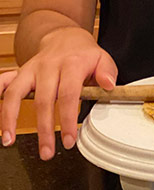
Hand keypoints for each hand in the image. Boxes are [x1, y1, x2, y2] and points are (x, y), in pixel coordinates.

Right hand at [0, 27, 116, 159]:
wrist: (65, 37)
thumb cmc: (83, 54)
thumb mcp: (102, 58)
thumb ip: (107, 72)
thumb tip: (108, 85)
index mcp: (71, 65)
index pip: (68, 94)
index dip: (68, 119)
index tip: (69, 140)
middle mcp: (48, 66)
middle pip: (42, 100)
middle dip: (44, 129)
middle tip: (47, 152)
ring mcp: (30, 69)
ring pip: (15, 93)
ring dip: (9, 118)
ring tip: (9, 141)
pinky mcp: (19, 72)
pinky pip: (3, 82)